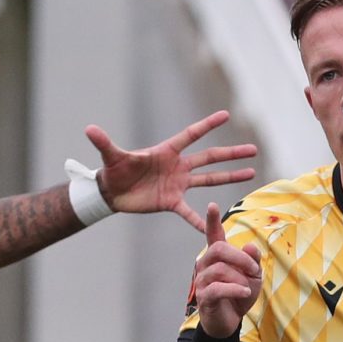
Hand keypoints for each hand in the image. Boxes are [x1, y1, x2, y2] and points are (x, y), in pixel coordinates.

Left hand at [86, 110, 256, 233]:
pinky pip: (189, 213)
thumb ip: (104, 143)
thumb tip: (89, 129)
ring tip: (251, 173)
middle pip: (209, 158)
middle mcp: (177, 166)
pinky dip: (200, 220)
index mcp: (166, 151)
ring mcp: (177, 184)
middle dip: (231, 154)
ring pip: (209, 180)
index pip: (191, 135)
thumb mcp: (110, 156)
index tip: (226, 115)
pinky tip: (212, 226)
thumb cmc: (113, 169)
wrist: (111, 192)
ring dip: (229, 177)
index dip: (207, 125)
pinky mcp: (171, 202)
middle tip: (253, 149)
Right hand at [192, 202, 262, 339]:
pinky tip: (244, 292)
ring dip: (240, 278)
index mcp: (218, 257)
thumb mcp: (253, 276)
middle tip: (254, 270)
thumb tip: (249, 246)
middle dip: (240, 258)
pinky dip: (235, 289)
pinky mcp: (204, 297)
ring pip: (220, 269)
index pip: (213, 235)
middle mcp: (206, 265)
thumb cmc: (239, 295)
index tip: (212, 205)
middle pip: (219, 249)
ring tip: (248, 287)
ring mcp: (202, 280)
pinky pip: (218, 288)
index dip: (212, 220)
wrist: (230, 321)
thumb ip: (253, 260)